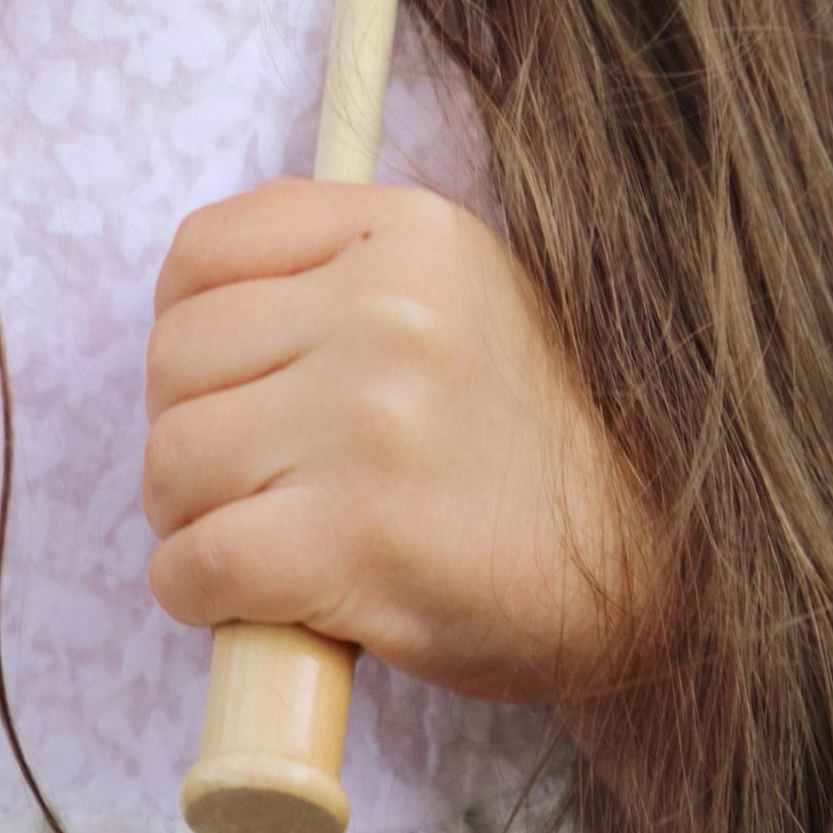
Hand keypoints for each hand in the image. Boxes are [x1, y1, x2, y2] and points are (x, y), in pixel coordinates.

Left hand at [142, 178, 651, 710]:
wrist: (657, 566)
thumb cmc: (536, 439)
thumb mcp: (462, 290)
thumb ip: (341, 262)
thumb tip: (195, 291)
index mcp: (408, 232)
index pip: (203, 250)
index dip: (183, 324)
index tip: (216, 380)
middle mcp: (384, 310)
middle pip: (175, 357)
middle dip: (183, 428)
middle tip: (234, 480)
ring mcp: (370, 423)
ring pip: (174, 458)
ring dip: (184, 517)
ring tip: (242, 537)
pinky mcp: (360, 542)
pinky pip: (200, 561)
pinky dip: (195, 590)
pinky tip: (239, 600)